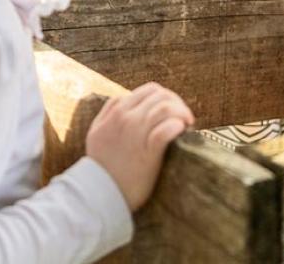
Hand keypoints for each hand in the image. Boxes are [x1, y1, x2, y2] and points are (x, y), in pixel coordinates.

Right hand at [85, 82, 194, 209]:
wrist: (100, 194)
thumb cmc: (101, 165)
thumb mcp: (96, 132)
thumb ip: (109, 111)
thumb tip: (125, 97)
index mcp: (117, 111)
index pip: (150, 90)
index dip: (166, 96)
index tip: (173, 110)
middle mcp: (127, 118)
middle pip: (161, 96)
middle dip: (177, 103)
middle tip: (184, 117)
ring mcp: (136, 134)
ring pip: (165, 108)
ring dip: (181, 112)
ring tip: (187, 124)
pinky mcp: (148, 152)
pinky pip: (166, 130)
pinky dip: (177, 126)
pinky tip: (181, 131)